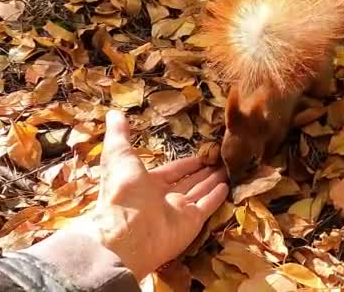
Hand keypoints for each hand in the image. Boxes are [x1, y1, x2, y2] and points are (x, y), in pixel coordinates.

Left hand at [67, 110, 228, 280]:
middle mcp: (164, 198)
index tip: (202, 153)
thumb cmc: (123, 191)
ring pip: (200, 191)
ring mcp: (178, 211)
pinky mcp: (191, 222)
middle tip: (221, 159)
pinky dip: (217, 197)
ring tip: (229, 168)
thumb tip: (114, 112)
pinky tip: (227, 186)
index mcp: (147, 184)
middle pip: (189, 181)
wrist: (127, 232)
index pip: (173, 170)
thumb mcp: (119, 155)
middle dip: (204, 171)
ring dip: (214, 180)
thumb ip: (119, 135)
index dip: (187, 163)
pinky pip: (207, 206)